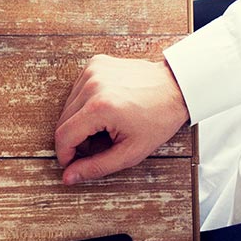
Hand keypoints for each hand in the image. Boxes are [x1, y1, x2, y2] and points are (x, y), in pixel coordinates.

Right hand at [54, 54, 190, 184]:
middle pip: (63, 122)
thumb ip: (97, 166)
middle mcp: (92, 86)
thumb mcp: (131, 152)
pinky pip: (77, 90)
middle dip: (75, 139)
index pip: (64, 136)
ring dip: (80, 121)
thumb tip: (69, 177)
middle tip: (97, 144)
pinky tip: (106, 106)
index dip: (65, 154)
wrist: (177, 87)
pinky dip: (85, 103)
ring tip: (105, 125)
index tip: (73, 162)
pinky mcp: (95, 64)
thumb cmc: (159, 118)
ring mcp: (92, 72)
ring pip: (68, 106)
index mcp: (100, 108)